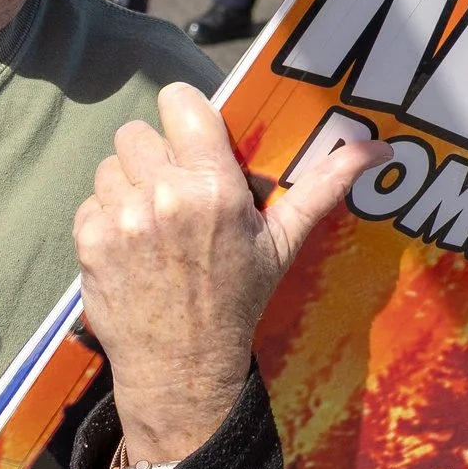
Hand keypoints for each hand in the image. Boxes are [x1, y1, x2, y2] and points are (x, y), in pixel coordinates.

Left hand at [75, 85, 385, 467]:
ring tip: (153, 219)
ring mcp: (121, 219)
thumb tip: (378, 149)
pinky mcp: (89, 242)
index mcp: (213, 188)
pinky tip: (132, 245)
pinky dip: (107, 218)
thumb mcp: (283, 241)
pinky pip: (90, 201)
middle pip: (138, 131)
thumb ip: (323, 185)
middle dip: (156, 154)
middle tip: (175, 189)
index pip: (179, 101)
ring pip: (110, 164)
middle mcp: (164, 196)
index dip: (184, 114)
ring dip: (128, 185)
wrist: (183, 367)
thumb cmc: (238, 299)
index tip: (192, 137)